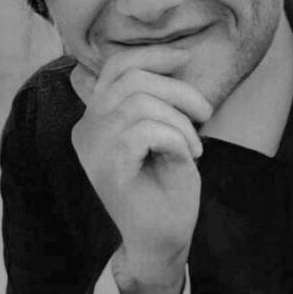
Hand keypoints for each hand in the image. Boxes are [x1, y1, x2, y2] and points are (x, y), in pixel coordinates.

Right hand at [71, 47, 212, 291]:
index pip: (115, 67)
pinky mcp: (107, 167)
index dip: (152, 55)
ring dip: (180, 120)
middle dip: (178, 90)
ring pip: (140, 102)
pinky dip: (177, 138)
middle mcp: (86, 129)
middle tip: (205, 113)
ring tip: (195, 145)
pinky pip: (147, 130)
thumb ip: (154, 100)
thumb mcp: (162, 132)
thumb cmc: (166, 185)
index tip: (185, 57)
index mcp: (96, 118)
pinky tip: (188, 156)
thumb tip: (173, 58)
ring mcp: (93, 148)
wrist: (163, 238)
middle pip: (131, 79)